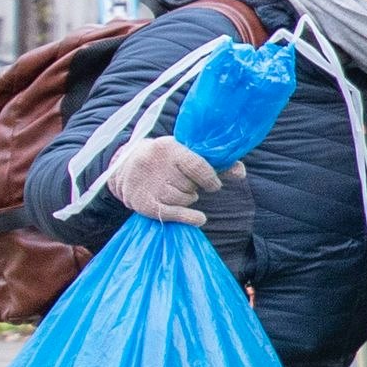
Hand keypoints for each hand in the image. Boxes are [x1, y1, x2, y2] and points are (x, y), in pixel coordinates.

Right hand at [107, 136, 227, 227]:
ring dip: (187, 199)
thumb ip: (215, 162)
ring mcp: (147, 185)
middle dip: (193, 187)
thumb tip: (241, 173)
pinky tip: (199, 218)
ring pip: (182, 199)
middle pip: (189, 185)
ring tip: (178, 191)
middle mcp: (155, 165)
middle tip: (185, 183)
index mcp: (168, 148)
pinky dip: (188, 217)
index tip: (213, 184)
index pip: (197, 166)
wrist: (125, 164)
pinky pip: (171, 214)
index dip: (210, 178)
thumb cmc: (166, 158)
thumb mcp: (185, 151)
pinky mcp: (142, 203)